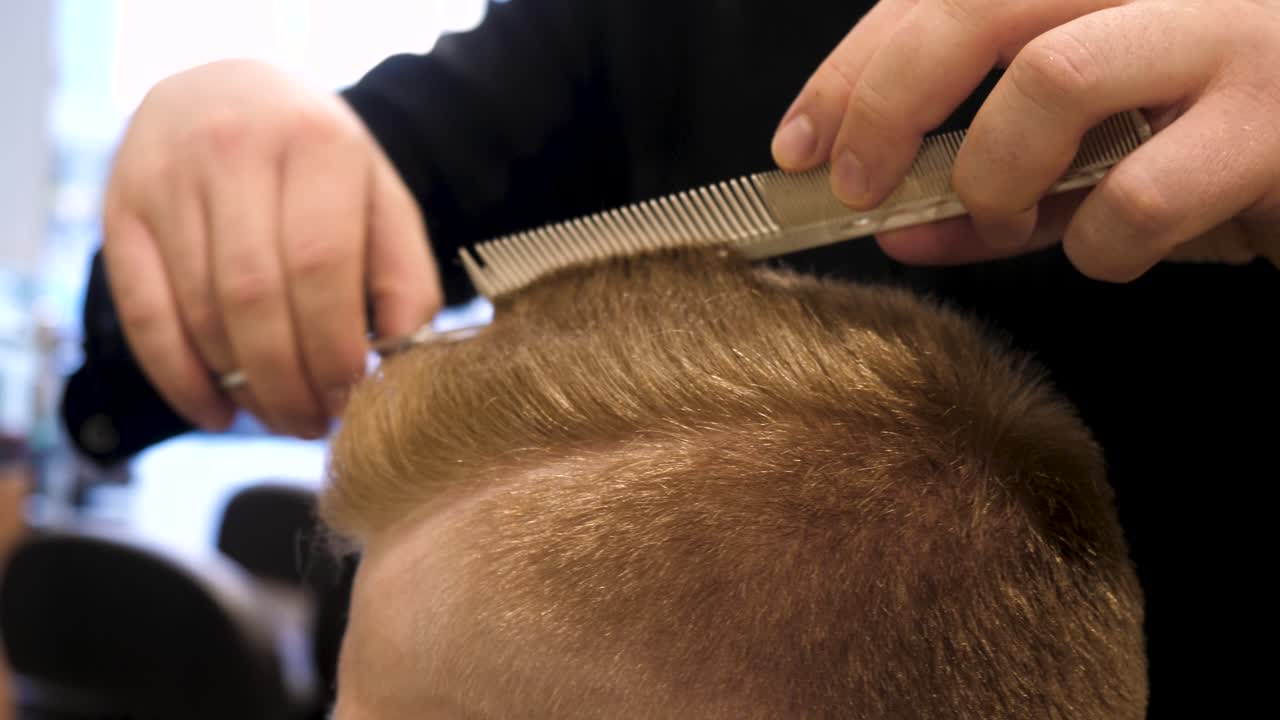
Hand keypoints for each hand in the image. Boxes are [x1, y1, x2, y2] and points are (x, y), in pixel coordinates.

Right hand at [103, 59, 440, 438]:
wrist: (230, 92)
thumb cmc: (320, 166)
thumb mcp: (380, 197)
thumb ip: (403, 271)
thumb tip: (405, 352)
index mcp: (317, 143)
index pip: (321, 265)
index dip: (334, 347)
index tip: (352, 396)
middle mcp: (234, 149)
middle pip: (255, 296)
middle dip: (288, 381)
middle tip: (315, 423)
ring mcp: (167, 177)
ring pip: (200, 311)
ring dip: (242, 386)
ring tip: (282, 417)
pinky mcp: (120, 208)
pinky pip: (144, 312)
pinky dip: (179, 378)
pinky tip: (217, 413)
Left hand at [772, 0, 1279, 280]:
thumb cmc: (1225, 143)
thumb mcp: (1098, 153)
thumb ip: (998, 177)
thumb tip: (890, 222)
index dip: (855, 68)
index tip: (799, 144)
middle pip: (976, 4)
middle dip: (886, 103)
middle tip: (858, 189)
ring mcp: (1233, 33)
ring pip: (1051, 77)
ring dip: (995, 175)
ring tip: (1007, 217)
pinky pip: (1139, 196)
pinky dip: (1096, 246)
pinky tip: (1112, 251)